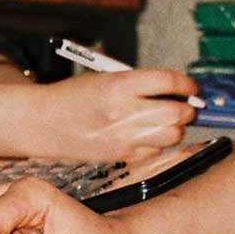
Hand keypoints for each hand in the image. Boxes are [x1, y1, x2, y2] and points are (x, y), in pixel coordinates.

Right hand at [35, 68, 197, 162]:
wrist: (44, 121)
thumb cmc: (74, 96)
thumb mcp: (105, 78)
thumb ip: (140, 83)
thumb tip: (174, 89)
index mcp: (120, 84)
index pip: (168, 82)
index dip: (186, 84)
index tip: (190, 87)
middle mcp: (124, 111)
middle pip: (176, 112)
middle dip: (186, 108)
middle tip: (185, 105)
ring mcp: (124, 136)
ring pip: (172, 135)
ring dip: (176, 127)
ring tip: (167, 120)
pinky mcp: (122, 155)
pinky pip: (155, 150)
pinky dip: (159, 143)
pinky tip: (148, 134)